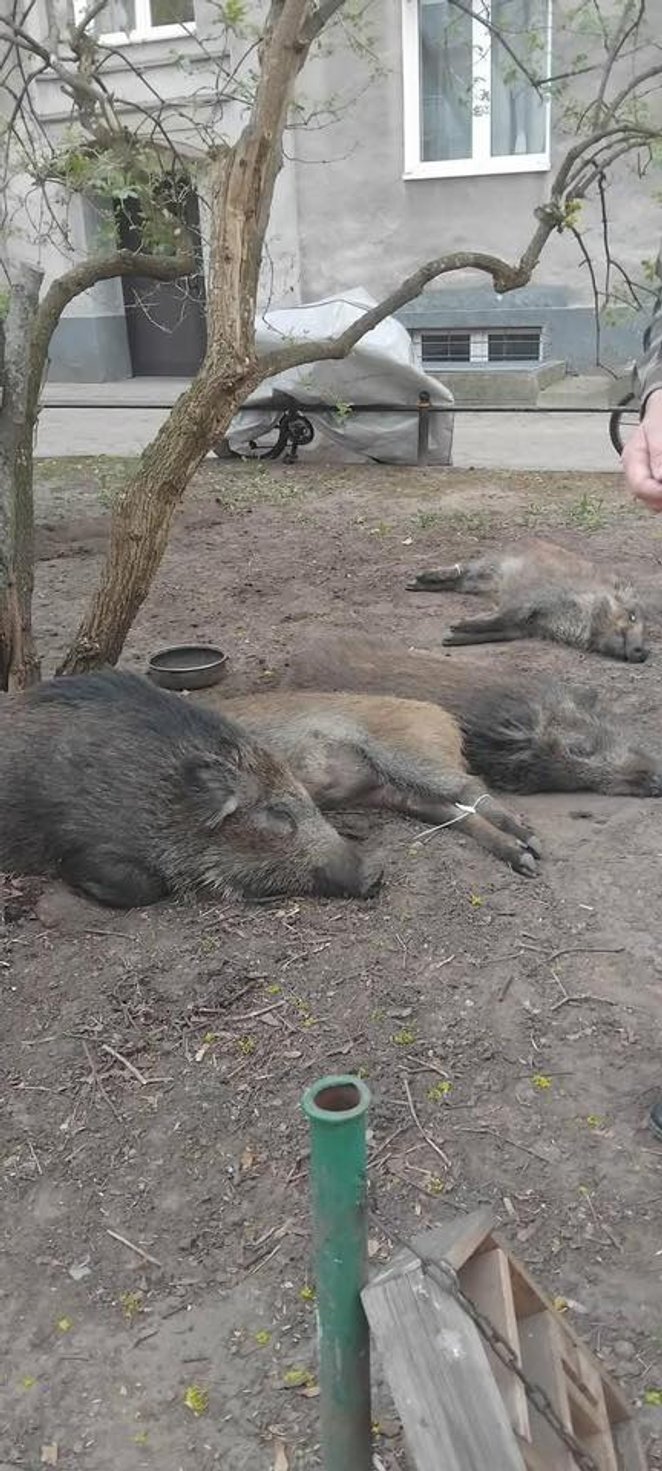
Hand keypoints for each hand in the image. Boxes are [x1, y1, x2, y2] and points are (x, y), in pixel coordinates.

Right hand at [622, 389, 661, 509]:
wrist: (660, 408)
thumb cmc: (660, 415)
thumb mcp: (658, 429)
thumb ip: (659, 452)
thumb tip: (660, 478)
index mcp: (632, 458)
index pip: (639, 486)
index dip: (657, 493)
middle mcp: (635, 470)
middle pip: (645, 496)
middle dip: (660, 497)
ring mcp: (643, 474)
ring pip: (651, 499)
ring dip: (660, 497)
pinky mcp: (653, 477)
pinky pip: (656, 494)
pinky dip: (660, 493)